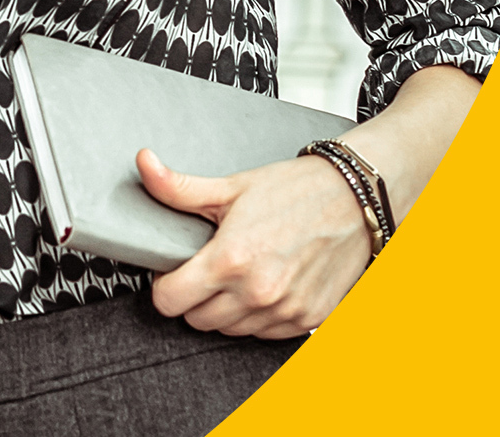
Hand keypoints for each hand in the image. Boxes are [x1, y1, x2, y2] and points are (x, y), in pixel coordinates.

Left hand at [140, 148, 373, 338]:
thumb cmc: (296, 191)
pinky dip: (258, 316)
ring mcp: (284, 311)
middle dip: (194, 297)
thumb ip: (179, 187)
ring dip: (226, 309)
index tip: (173, 270)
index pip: (170, 302)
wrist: (354, 199)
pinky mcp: (308, 320)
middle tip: (206, 269)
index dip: (164, 285)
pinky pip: (265, 334)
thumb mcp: (232, 186)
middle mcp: (257, 293)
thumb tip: (145, 165)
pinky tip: (263, 285)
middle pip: (197, 320)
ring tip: (238, 274)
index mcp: (231, 260)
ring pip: (230, 331)